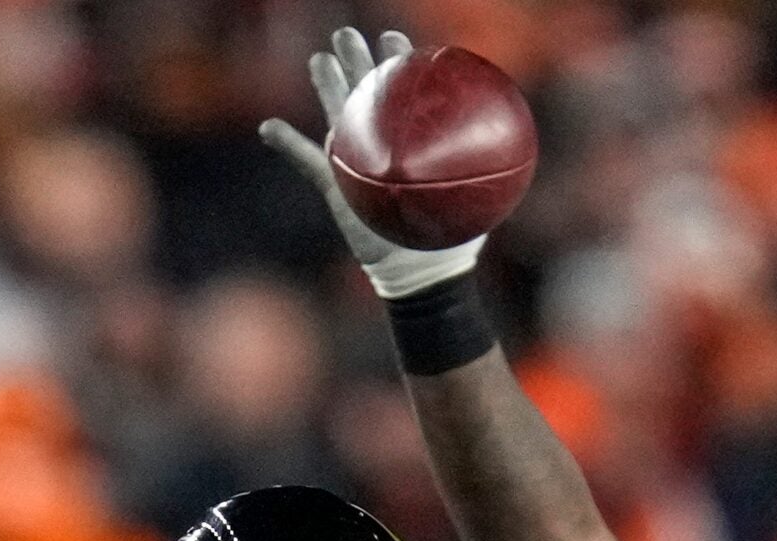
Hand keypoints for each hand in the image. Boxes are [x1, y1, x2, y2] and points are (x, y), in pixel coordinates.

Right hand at [258, 27, 487, 298]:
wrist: (421, 272)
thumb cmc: (450, 238)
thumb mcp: (471, 200)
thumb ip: (479, 171)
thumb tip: (508, 139)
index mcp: (410, 141)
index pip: (404, 93)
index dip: (398, 62)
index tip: (395, 37)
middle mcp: (380, 144)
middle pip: (362, 91)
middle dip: (355, 58)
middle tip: (346, 33)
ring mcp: (354, 161)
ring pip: (335, 113)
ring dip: (326, 85)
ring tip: (319, 59)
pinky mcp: (334, 186)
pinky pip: (306, 161)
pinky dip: (286, 144)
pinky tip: (268, 127)